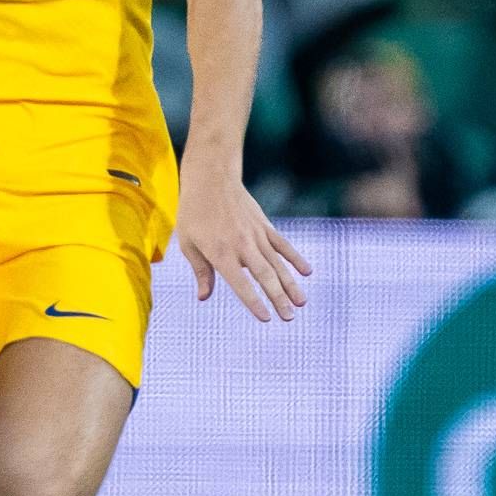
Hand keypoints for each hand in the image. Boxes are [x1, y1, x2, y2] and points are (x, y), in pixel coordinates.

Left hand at [174, 169, 310, 322]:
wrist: (211, 178)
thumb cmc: (194, 212)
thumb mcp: (188, 243)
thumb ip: (201, 271)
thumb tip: (203, 297)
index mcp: (220, 252)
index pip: (240, 283)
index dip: (254, 302)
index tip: (266, 318)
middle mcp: (242, 245)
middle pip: (264, 275)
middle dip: (278, 298)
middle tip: (289, 317)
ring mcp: (256, 234)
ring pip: (277, 263)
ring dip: (290, 284)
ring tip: (301, 304)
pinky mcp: (264, 225)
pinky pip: (282, 244)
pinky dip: (295, 258)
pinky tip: (307, 272)